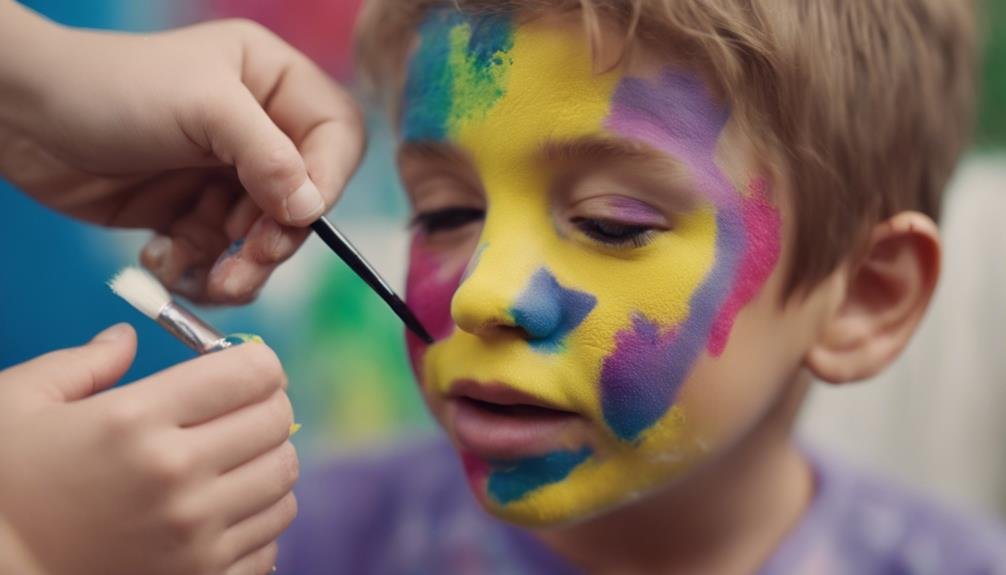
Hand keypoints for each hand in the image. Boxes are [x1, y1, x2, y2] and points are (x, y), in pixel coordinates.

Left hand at [0, 5, 363, 302]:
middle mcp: (257, 129)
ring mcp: (225, 174)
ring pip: (262, 238)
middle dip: (277, 237)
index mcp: (273, 83)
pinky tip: (164, 259)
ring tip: (210, 282)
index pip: (335, 136)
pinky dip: (199, 269)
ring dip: (241, 267)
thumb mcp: (203, 108)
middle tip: (251, 260)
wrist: (23, 119)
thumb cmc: (113, 88)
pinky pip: (219, 255)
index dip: (328, 179)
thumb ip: (268, 156)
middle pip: (303, 198)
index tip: (298, 214)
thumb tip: (312, 209)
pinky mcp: (192, 213)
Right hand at [0, 324, 297, 574]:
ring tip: (235, 457)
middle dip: (267, 404)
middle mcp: (175, 476)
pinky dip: (260, 513)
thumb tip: (128, 337)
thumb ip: (85, 363)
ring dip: (268, 458)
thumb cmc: (4, 486)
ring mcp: (194, 533)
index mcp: (136, 420)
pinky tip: (227, 505)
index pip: (252, 372)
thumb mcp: (20, 404)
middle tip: (242, 409)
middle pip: (277, 420)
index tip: (245, 368)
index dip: (256, 363)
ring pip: (283, 476)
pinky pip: (273, 533)